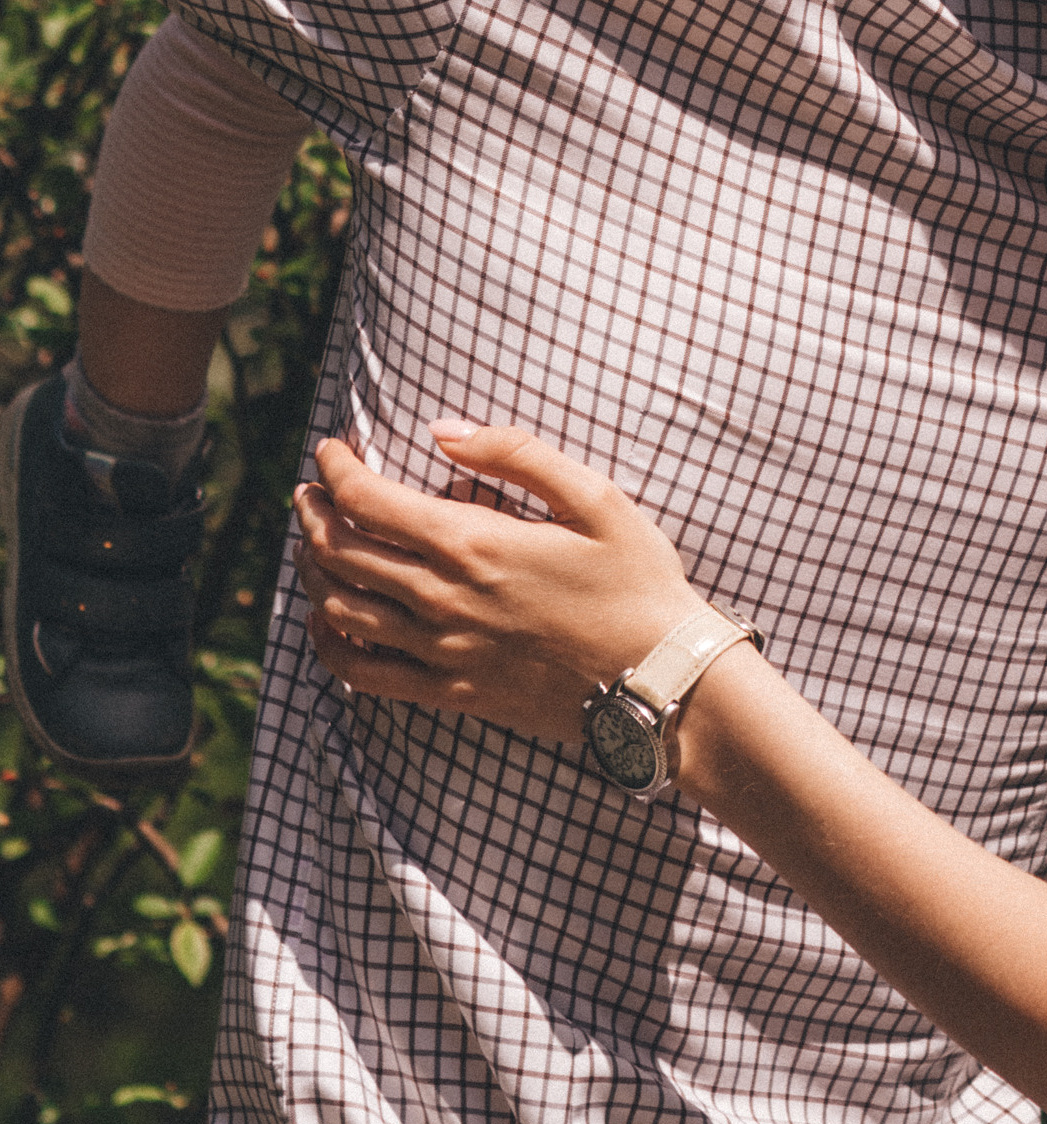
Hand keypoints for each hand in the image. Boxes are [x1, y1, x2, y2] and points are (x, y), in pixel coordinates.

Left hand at [291, 423, 698, 745]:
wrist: (659, 679)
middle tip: (311, 490)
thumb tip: (444, 431)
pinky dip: (329, 644)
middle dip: (313, 512)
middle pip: (340, 551)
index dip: (336, 468)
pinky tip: (327, 621)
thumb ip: (517, 453)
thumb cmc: (636, 582)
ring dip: (313, 569)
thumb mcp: (595, 497)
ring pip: (340, 608)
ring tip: (315, 544)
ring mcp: (441, 651)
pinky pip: (363, 673)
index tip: (331, 450)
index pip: (368, 501)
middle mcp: (443, 598)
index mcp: (474, 543)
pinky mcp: (450, 692)